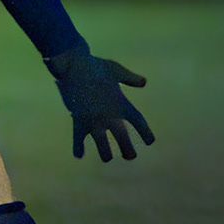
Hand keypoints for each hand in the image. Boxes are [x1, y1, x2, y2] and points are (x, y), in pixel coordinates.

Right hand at [45, 46, 153, 162]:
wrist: (73, 65)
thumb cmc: (95, 65)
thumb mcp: (116, 70)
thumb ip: (130, 78)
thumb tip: (143, 82)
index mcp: (123, 104)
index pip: (139, 123)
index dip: (146, 133)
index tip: (150, 142)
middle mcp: (110, 116)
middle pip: (123, 139)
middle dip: (128, 150)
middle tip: (130, 156)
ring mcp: (94, 120)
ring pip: (103, 146)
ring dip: (106, 154)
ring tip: (107, 158)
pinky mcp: (78, 121)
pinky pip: (78, 139)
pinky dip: (78, 147)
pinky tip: (79, 155)